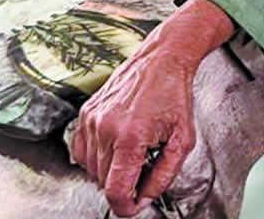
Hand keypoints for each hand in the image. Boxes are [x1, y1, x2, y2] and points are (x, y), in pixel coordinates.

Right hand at [70, 0, 233, 216]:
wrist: (161, 60)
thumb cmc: (174, 94)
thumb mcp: (182, 140)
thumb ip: (164, 175)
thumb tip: (146, 198)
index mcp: (130, 137)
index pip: (115, 191)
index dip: (126, 207)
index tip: (135, 205)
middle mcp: (105, 129)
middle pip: (103, 182)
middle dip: (124, 184)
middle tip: (144, 168)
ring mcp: (91, 120)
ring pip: (91, 169)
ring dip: (110, 170)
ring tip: (133, 152)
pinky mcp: (85, 114)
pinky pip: (81, 151)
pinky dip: (96, 157)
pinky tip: (115, 145)